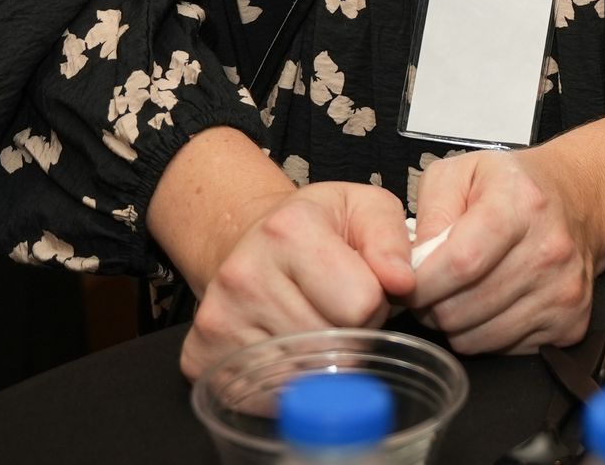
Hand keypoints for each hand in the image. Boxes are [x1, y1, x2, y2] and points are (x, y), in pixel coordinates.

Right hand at [180, 181, 414, 380]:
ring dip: (322, 357)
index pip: (361, 303)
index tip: (363, 284)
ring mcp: (217, 319)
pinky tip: (288, 344)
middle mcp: (244, 274)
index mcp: (289, 229)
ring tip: (315, 320)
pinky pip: (269, 394)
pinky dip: (290, 379)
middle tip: (337, 306)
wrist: (253, 238)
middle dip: (350, 332)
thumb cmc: (320, 225)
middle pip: (331, 344)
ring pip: (302, 374)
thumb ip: (392, 241)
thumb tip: (404, 283)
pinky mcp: (201, 357)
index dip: (374, 301)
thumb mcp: (367, 209)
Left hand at [407, 146, 594, 353]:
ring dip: (457, 322)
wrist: (579, 199)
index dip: (422, 282)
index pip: (460, 263)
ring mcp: (564, 290)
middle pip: (461, 309)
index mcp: (521, 204)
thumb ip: (430, 211)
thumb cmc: (512, 186)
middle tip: (436, 285)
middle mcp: (551, 249)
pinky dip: (486, 334)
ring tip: (464, 291)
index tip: (408, 280)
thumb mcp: (460, 172)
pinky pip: (502, 350)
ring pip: (476, 339)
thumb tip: (413, 265)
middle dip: (433, 304)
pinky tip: (493, 302)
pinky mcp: (571, 322)